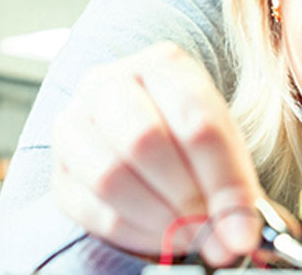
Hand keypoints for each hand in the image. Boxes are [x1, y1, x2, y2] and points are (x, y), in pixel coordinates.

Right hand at [50, 42, 271, 265]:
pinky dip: (132, 232)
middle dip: (186, 197)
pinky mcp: (60, 170)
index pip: (196, 120)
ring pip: (110, 175)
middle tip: (211, 230)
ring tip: (187, 234)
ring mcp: (75, 124)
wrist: (150, 153)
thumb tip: (237, 237)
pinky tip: (158, 235)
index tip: (241, 229)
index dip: (223, 181)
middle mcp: (109, 83)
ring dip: (158, 218)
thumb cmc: (191, 147)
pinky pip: (90, 208)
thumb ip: (234, 190)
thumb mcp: (224, 152)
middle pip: (144, 140)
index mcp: (163, 65)